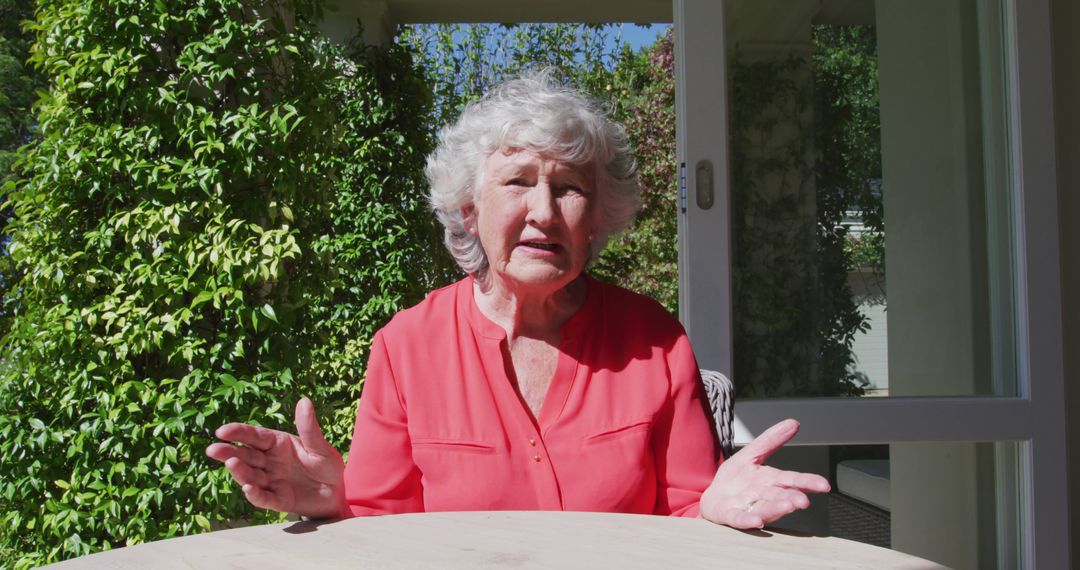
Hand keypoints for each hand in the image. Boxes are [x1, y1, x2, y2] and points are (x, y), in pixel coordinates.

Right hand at [205, 397, 345, 518]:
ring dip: (240, 471)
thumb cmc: (327, 466)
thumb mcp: (320, 446)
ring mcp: (272, 482)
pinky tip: (249, 489)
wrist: (336, 493)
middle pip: (245, 456)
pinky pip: (265, 498)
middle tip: (212, 450)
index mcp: (277, 444)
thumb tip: (304, 400)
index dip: (237, 433)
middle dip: (228, 452)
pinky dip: (256, 495)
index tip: (221, 431)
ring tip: (231, 463)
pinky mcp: (279, 500)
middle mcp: (269, 462)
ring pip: (251, 476)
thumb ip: (309, 428)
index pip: (254, 436)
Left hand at [699, 419, 830, 528]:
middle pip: (781, 496)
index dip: (807, 482)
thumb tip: (793, 423)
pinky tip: (756, 521)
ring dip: (777, 509)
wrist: (713, 498)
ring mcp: (748, 507)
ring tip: (788, 507)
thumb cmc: (735, 480)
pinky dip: (749, 520)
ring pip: (765, 509)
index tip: (823, 485)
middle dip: (792, 498)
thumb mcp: (750, 454)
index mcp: (769, 480)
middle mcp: (763, 496)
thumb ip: (771, 440)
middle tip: (803, 501)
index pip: (791, 480)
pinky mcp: (731, 516)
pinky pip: (741, 519)